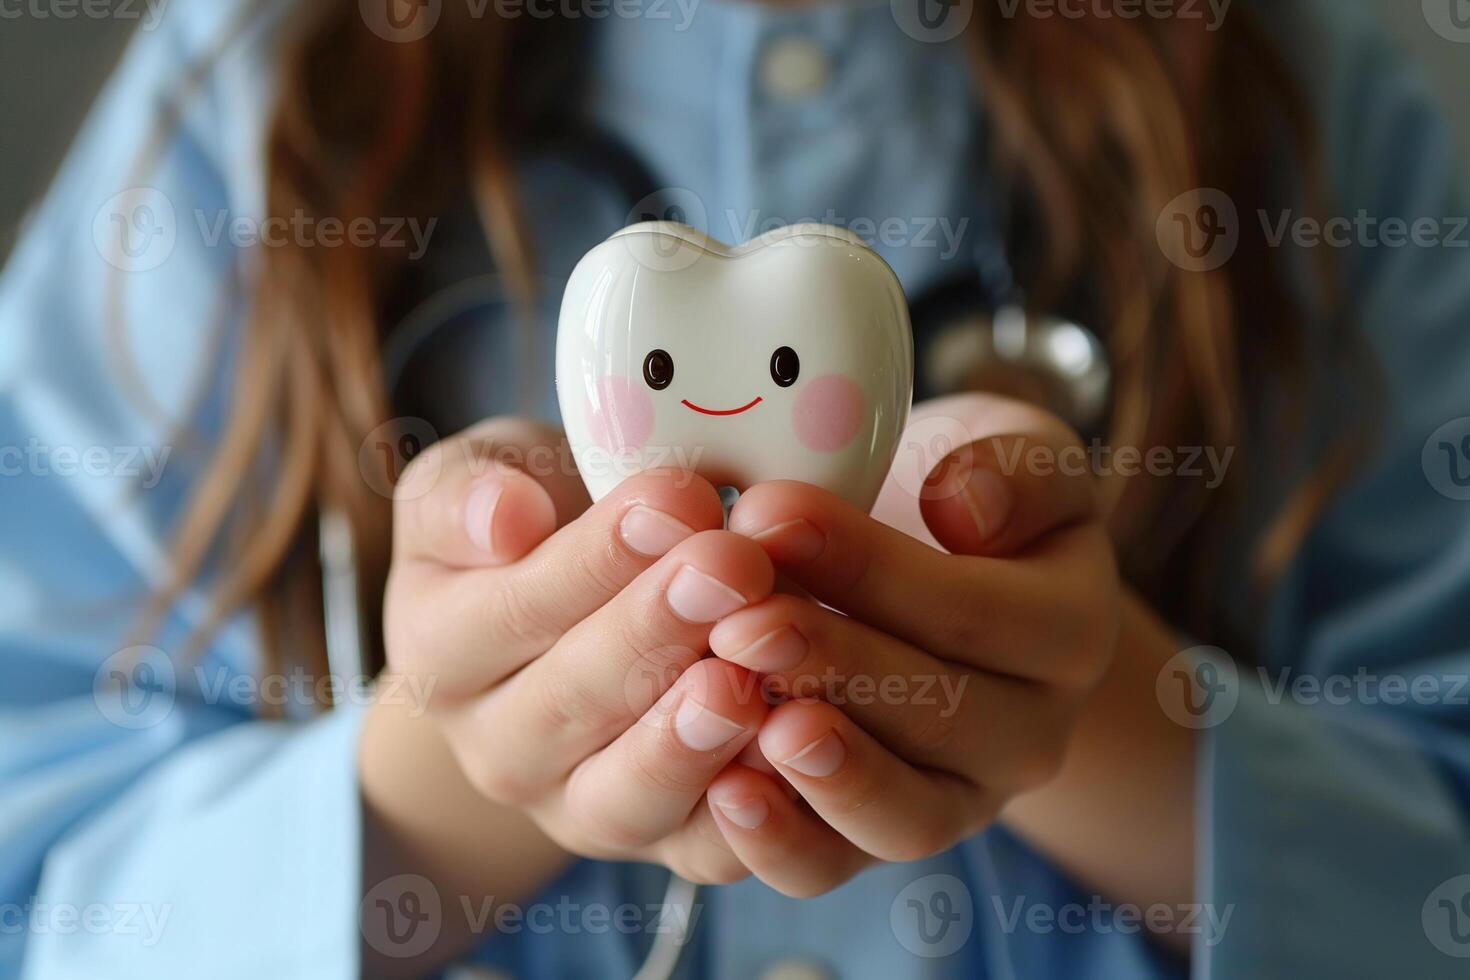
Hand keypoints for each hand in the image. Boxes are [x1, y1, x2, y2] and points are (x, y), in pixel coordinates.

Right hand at [382, 417, 773, 884]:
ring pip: (627, 795)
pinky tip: (792, 746)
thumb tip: (504, 517)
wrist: (572, 613)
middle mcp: (497, 750)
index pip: (513, 611)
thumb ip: (463, 496)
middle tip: (732, 566)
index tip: (675, 499)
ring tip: (745, 676)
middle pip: (571, 703)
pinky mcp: (662, 847)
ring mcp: (578, 809)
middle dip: (658, 631)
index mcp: (440, 655)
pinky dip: (753, 816)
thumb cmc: (532, 523)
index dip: (596, 558)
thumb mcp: (474, 481)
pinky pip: (703, 851)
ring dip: (691, 739)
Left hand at [701, 394, 1120, 895]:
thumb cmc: (963, 501)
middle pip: (938, 715)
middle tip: (741, 619)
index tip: (771, 514)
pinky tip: (723, 789)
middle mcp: (1029, 735)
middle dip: (830, 663)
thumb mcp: (1014, 453)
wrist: (937, 575)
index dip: (870, 567)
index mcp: (1069, 630)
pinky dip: (780, 842)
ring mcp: (958, 800)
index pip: (974, 610)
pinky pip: (836, 866)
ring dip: (819, 766)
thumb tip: (960, 508)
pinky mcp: (876, 840)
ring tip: (741, 709)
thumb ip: (1014, 469)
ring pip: (900, 813)